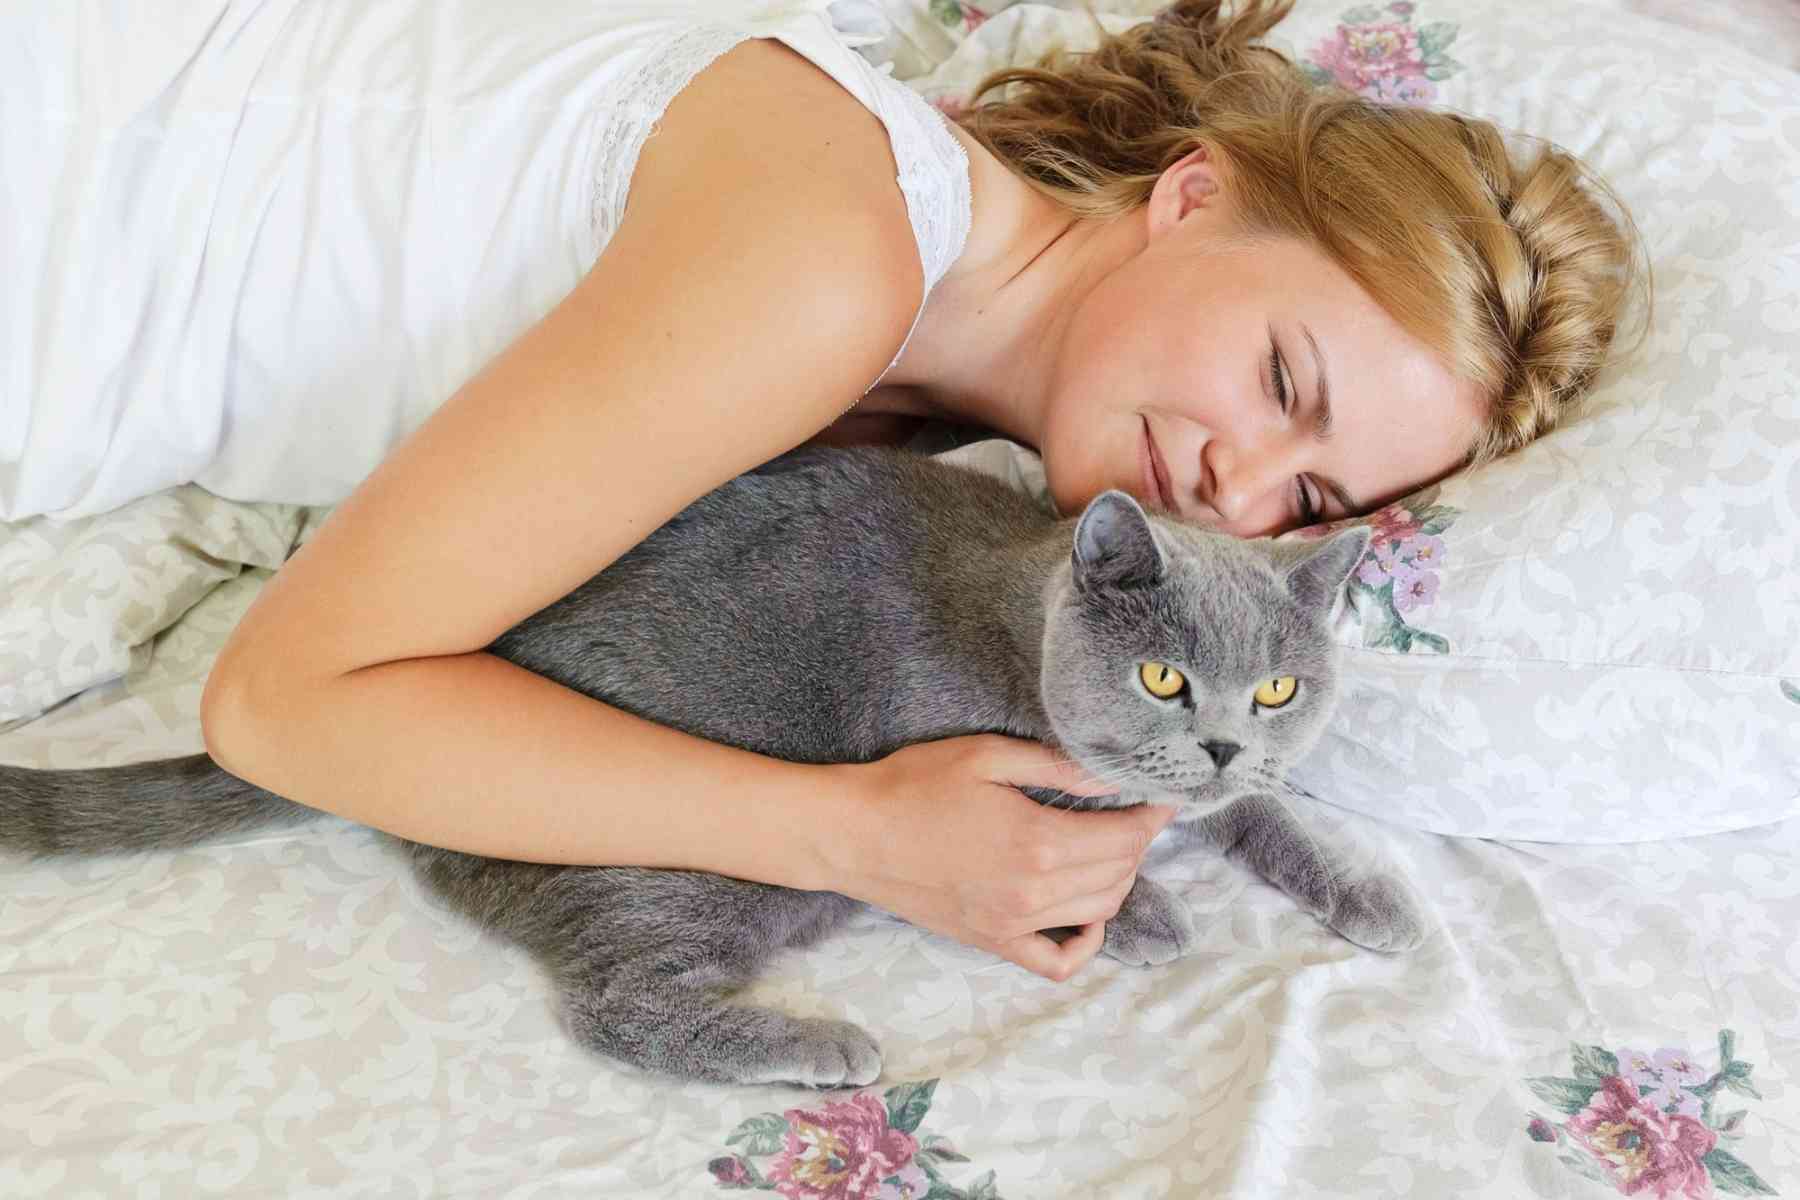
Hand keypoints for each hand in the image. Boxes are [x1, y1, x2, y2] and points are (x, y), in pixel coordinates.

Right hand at [826, 734, 1178, 981]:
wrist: (853, 834)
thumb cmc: (914, 785)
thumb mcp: (988, 756)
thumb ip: (1057, 767)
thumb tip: (1112, 778)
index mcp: (1038, 841)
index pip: (1124, 837)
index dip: (1152, 815)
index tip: (1164, 796)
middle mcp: (1033, 891)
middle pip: (1118, 874)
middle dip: (1137, 842)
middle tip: (1134, 814)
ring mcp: (1013, 923)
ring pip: (1097, 912)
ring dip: (1118, 881)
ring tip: (1112, 849)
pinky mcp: (992, 940)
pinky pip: (1055, 962)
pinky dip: (1084, 945)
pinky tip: (1086, 916)